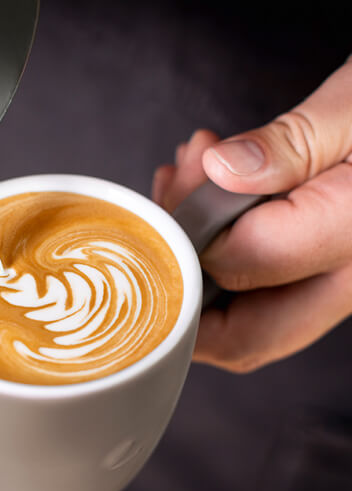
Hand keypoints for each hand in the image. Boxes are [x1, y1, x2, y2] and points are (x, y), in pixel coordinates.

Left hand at [153, 58, 351, 372]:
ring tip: (185, 177)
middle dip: (181, 280)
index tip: (174, 193)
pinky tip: (205, 189)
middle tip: (169, 202)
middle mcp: (350, 283)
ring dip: (194, 259)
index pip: (247, 266)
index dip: (192, 236)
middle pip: (242, 335)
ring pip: (243, 318)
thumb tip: (221, 171)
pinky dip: (217, 252)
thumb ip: (293, 143)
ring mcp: (334, 287)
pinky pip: (257, 290)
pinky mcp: (320, 276)